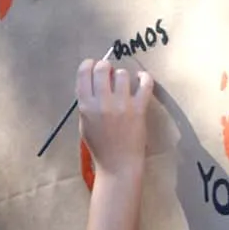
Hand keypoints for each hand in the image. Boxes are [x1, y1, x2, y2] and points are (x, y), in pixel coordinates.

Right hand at [75, 58, 152, 177]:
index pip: (83, 73)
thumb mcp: (84, 124)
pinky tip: (141, 78)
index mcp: (85, 106)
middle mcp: (102, 102)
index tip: (93, 65)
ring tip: (123, 84)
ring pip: (122, 74)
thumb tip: (94, 80)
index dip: (88, 64)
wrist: (118, 164)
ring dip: (122, 76)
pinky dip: (144, 77)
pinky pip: (145, 83)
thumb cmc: (100, 146)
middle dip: (105, 67)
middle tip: (109, 73)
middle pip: (103, 68)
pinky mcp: (139, 108)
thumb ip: (87, 103)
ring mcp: (122, 104)